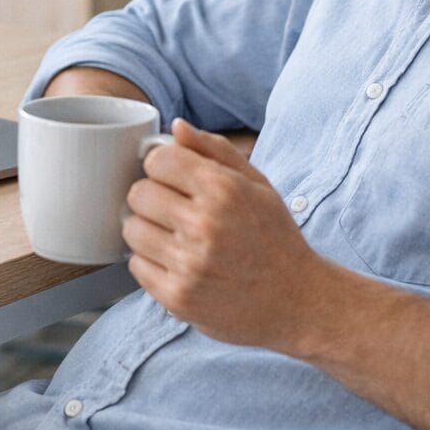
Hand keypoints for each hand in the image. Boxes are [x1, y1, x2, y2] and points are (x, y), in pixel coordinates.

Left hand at [123, 118, 329, 352]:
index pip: (158, 160)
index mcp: (223, 190)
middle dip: (152, 197)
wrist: (297, 302)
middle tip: (173, 210)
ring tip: (175, 238)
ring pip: (132, 230)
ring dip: (148, 231)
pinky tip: (177, 263)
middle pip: (138, 194)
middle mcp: (204, 225)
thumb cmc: (275, 239)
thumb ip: (215, 150)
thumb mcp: (257, 185)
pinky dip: (151, 263)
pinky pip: (136, 267)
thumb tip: (176, 127)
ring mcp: (189, 264)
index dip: (162, 166)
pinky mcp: (178, 298)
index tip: (172, 178)